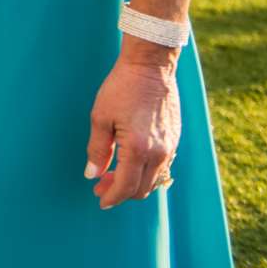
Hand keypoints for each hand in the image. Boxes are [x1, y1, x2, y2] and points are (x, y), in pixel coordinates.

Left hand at [85, 43, 178, 207]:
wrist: (150, 67)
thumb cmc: (122, 88)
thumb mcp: (100, 117)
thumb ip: (97, 150)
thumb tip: (92, 174)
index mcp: (138, 149)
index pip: (125, 186)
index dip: (111, 197)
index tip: (100, 200)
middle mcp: (159, 153)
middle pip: (141, 189)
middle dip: (120, 192)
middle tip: (101, 185)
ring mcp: (170, 147)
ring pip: (154, 181)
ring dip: (134, 184)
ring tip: (113, 175)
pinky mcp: (175, 140)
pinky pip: (163, 168)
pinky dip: (146, 173)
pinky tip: (131, 164)